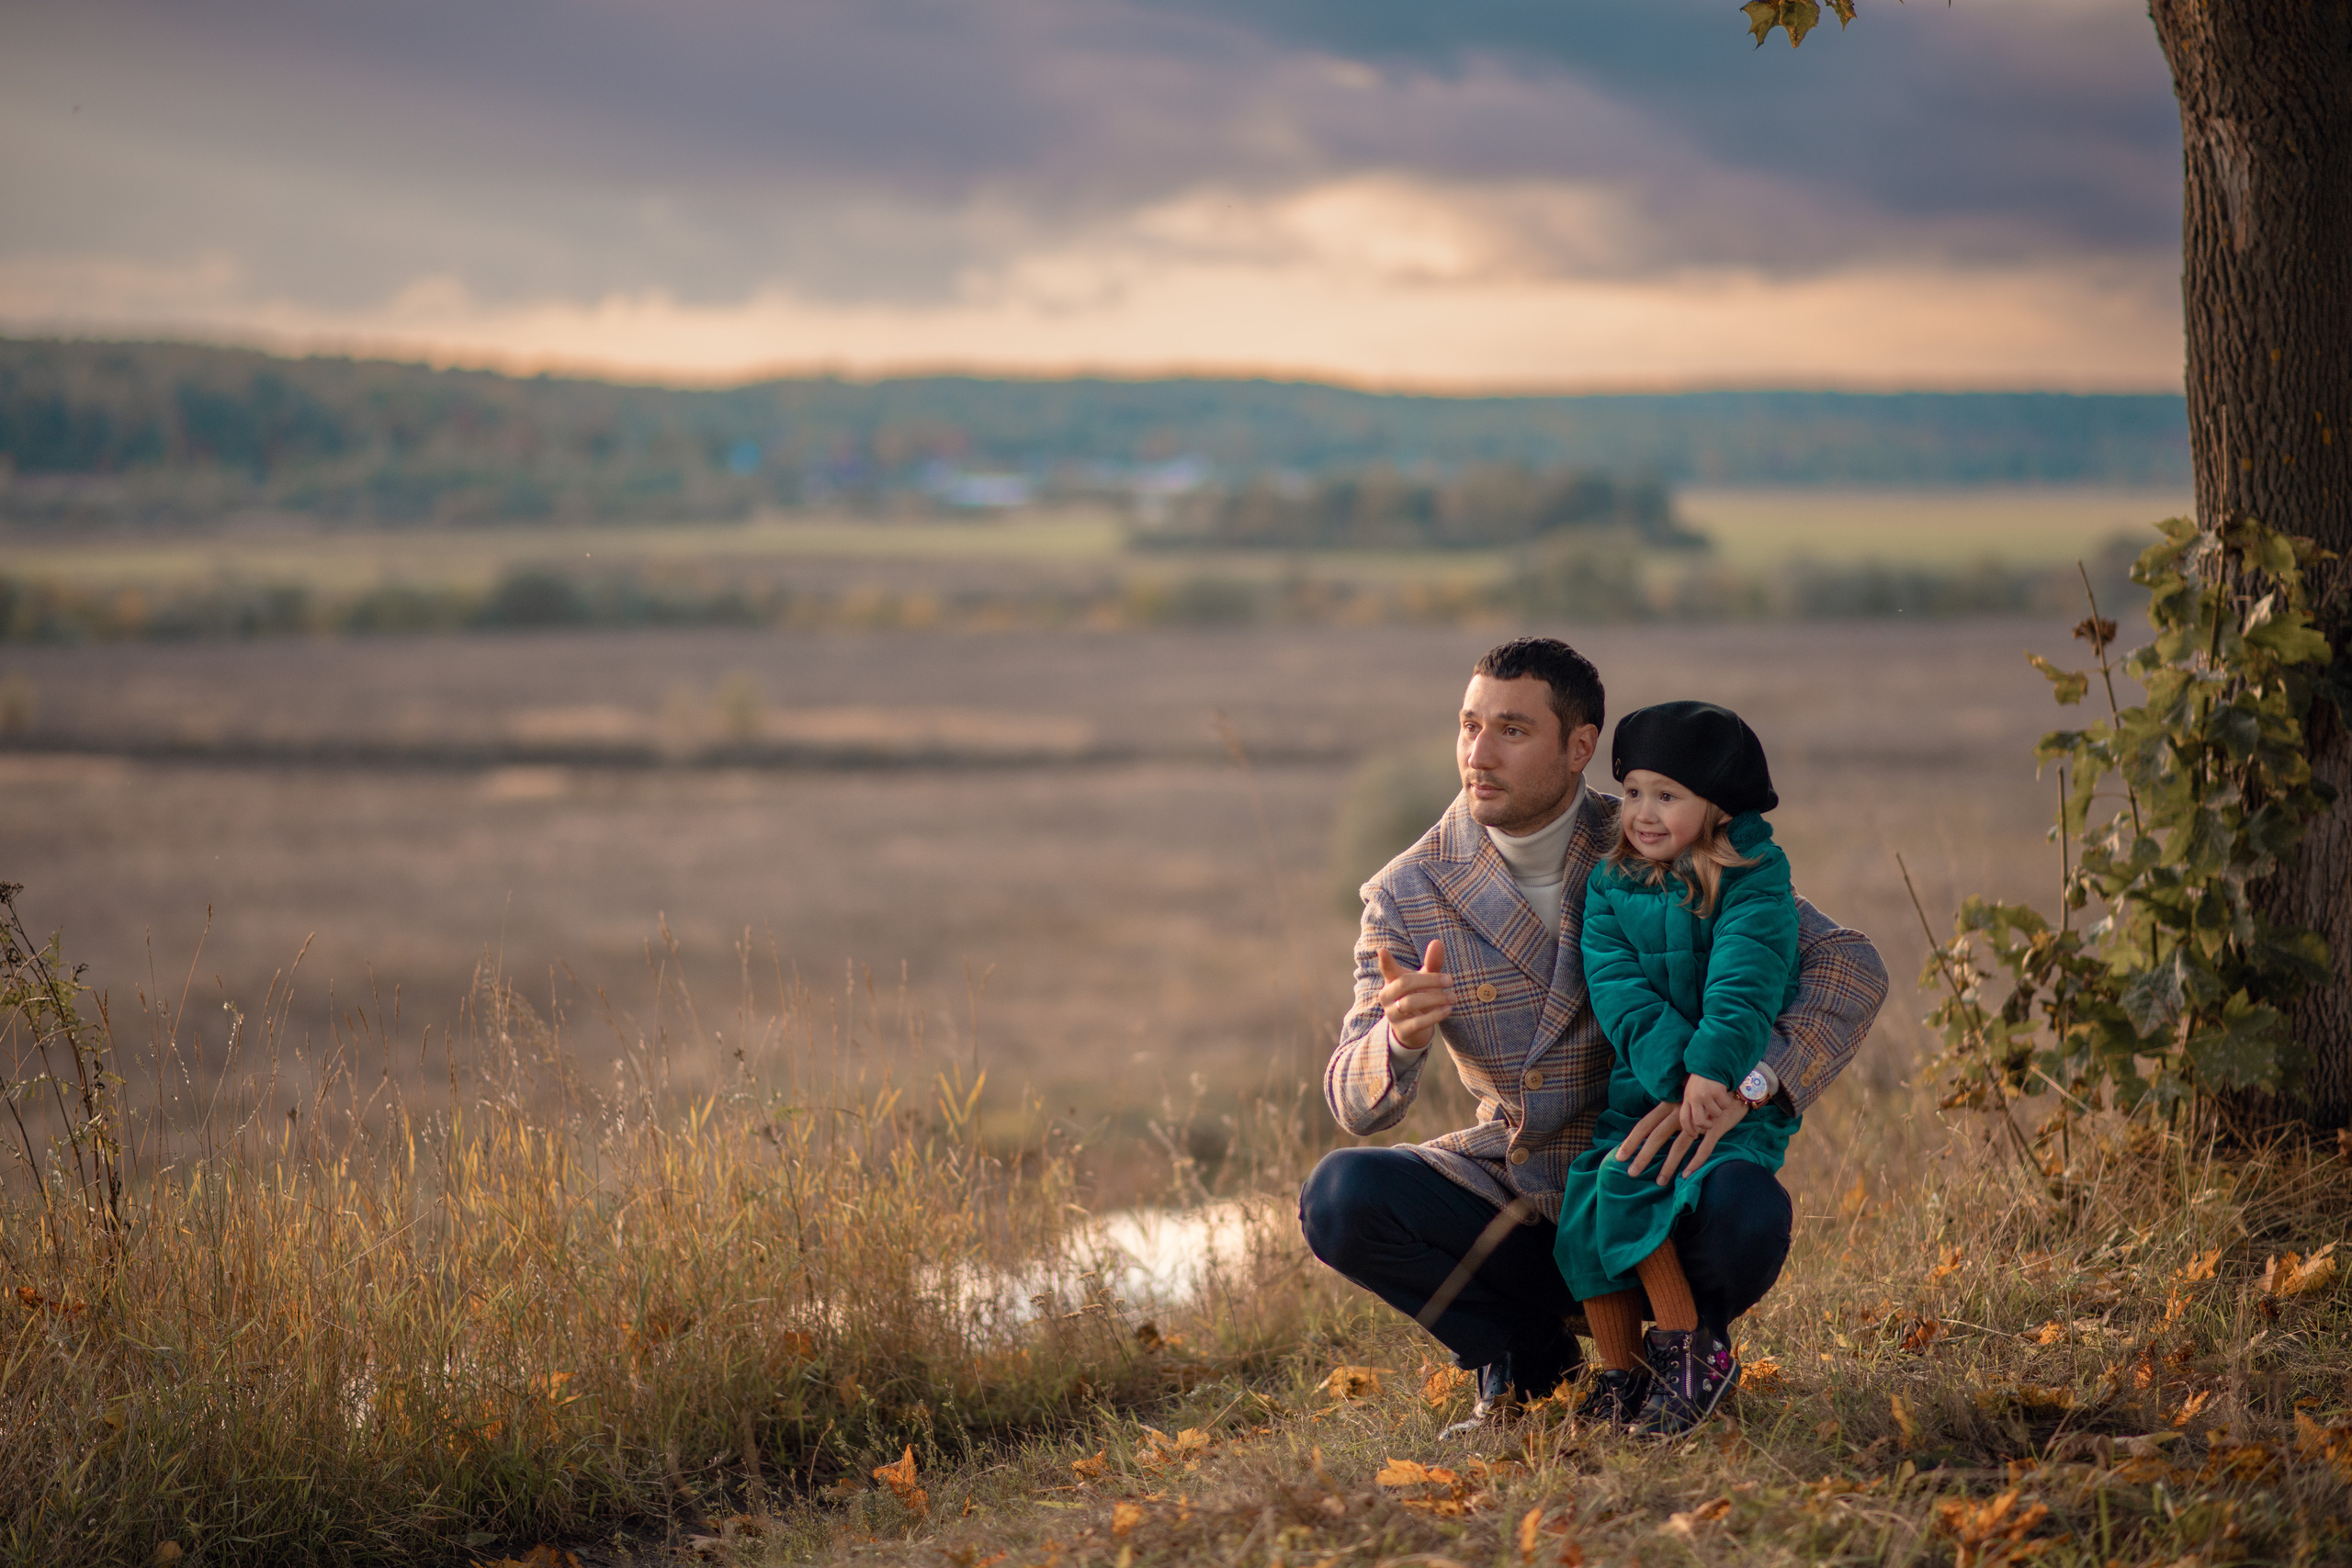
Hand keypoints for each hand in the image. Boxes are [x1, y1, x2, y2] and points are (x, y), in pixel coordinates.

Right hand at [1374, 939, 1451, 1051]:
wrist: (1414, 1029)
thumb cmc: (1419, 996)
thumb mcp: (1426, 979)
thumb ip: (1432, 963)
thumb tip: (1437, 942)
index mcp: (1392, 981)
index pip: (1387, 969)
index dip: (1385, 961)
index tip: (1382, 950)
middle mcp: (1387, 996)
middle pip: (1404, 984)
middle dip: (1429, 980)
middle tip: (1450, 980)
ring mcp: (1392, 1014)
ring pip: (1410, 1003)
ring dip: (1435, 999)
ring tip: (1453, 997)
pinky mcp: (1402, 1030)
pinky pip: (1417, 1022)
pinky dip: (1434, 1015)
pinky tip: (1447, 1010)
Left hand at [1618, 1094, 1748, 1185]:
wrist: (1736, 1084)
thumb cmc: (1706, 1093)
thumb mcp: (1682, 1098)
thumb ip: (1668, 1111)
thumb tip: (1652, 1127)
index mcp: (1669, 1104)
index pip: (1645, 1124)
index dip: (1632, 1140)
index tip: (1619, 1155)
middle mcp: (1680, 1111)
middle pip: (1657, 1136)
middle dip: (1643, 1156)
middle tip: (1631, 1173)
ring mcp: (1698, 1119)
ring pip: (1679, 1145)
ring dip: (1668, 1165)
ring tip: (1660, 1182)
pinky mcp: (1715, 1126)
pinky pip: (1704, 1147)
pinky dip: (1695, 1161)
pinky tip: (1687, 1174)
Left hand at [1681, 1075, 1736, 1134]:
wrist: (1710, 1063)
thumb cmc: (1702, 1080)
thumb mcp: (1692, 1091)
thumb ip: (1693, 1105)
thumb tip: (1697, 1125)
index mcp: (1687, 1098)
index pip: (1684, 1119)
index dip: (1689, 1130)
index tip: (1694, 1135)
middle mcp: (1694, 1098)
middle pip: (1700, 1121)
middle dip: (1707, 1125)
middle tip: (1711, 1123)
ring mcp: (1706, 1095)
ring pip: (1715, 1114)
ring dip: (1719, 1109)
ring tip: (1717, 1099)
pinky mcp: (1717, 1092)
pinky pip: (1725, 1105)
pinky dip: (1726, 1101)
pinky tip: (1723, 1093)